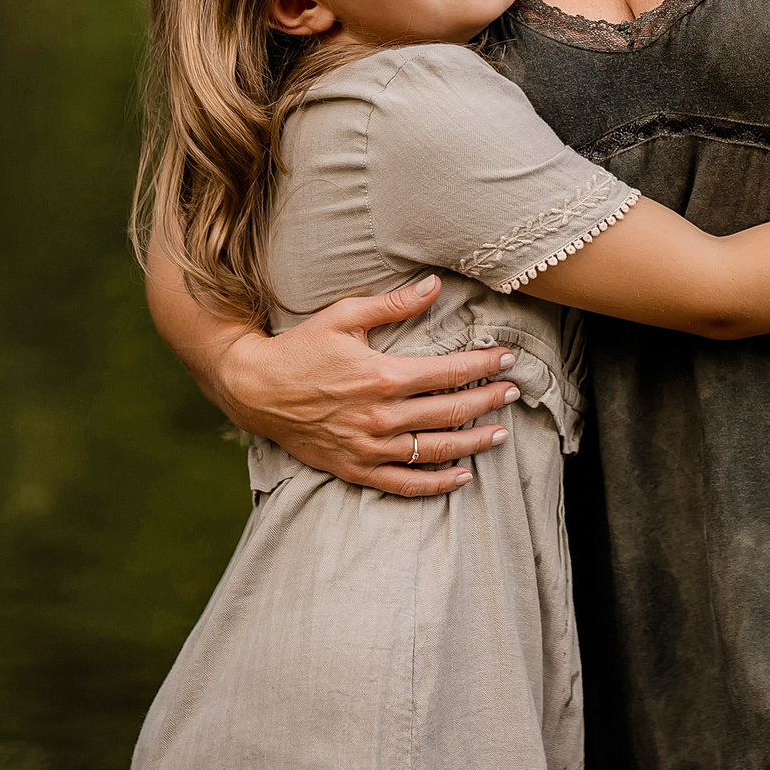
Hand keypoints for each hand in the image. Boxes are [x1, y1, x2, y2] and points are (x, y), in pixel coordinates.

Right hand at [184, 276, 521, 495]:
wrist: (255, 390)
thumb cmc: (301, 348)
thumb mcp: (344, 315)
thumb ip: (394, 304)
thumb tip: (435, 285)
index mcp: (383, 376)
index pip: (449, 373)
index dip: (483, 366)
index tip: (507, 359)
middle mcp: (381, 416)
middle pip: (450, 411)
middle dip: (488, 401)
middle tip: (513, 393)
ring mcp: (369, 447)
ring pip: (435, 450)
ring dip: (472, 443)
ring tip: (500, 435)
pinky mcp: (355, 468)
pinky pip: (404, 484)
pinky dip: (435, 484)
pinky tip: (461, 478)